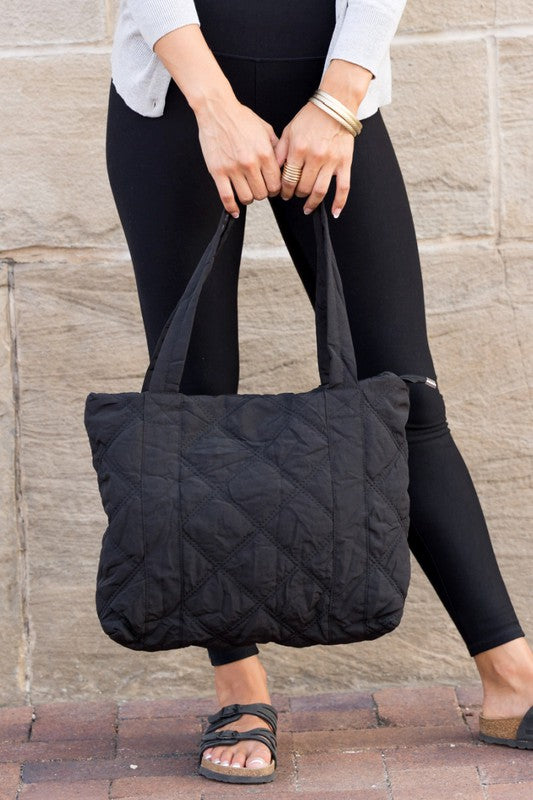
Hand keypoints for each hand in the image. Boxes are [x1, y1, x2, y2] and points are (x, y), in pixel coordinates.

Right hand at [195, 94, 281, 217]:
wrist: (217, 110)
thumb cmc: (240, 118)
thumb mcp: (266, 130)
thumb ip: (276, 149)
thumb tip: (283, 165)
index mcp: (264, 153)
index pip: (276, 184)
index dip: (276, 189)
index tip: (272, 187)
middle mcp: (250, 163)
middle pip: (262, 194)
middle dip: (262, 193)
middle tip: (259, 188)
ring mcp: (233, 169)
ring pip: (246, 198)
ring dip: (248, 198)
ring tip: (247, 191)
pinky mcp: (218, 172)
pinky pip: (226, 197)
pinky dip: (231, 207)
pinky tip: (235, 210)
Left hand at [273, 100, 355, 217]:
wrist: (335, 105)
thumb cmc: (311, 118)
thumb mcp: (289, 131)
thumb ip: (280, 151)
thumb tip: (274, 171)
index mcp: (299, 149)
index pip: (288, 179)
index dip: (284, 190)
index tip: (283, 193)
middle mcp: (315, 157)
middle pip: (303, 187)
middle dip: (296, 195)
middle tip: (294, 196)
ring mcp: (331, 161)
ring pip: (320, 191)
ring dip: (312, 202)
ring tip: (307, 207)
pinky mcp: (345, 163)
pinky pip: (343, 187)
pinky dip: (339, 202)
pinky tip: (334, 212)